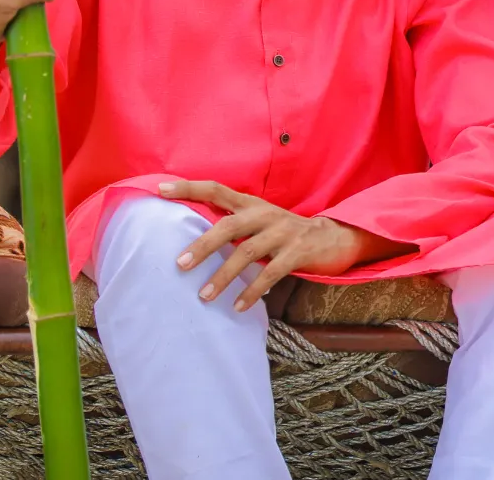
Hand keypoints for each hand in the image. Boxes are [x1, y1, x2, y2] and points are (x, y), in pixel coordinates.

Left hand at [159, 179, 412, 311]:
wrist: (333, 238)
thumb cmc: (285, 234)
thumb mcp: (260, 222)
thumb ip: (233, 225)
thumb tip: (191, 241)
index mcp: (252, 204)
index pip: (216, 189)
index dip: (189, 188)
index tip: (160, 190)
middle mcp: (266, 213)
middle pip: (229, 225)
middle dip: (203, 244)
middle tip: (180, 264)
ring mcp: (284, 231)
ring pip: (247, 252)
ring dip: (223, 275)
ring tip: (204, 296)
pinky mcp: (299, 251)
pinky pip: (271, 272)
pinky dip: (252, 290)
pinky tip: (238, 306)